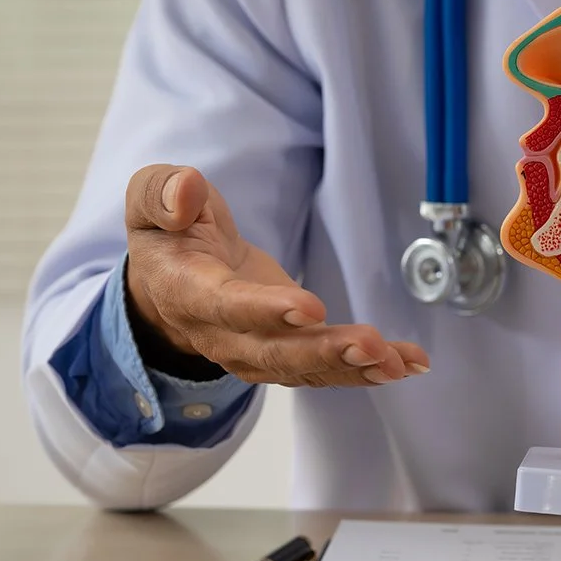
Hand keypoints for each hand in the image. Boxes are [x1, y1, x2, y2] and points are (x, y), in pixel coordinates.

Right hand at [124, 164, 428, 386]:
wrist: (172, 281)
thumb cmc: (169, 234)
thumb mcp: (151, 200)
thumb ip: (162, 192)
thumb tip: (186, 191)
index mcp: (188, 291)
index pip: (226, 306)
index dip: (266, 310)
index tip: (310, 307)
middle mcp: (222, 335)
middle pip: (275, 352)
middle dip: (325, 351)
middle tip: (370, 345)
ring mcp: (255, 352)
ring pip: (306, 369)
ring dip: (355, 368)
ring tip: (398, 362)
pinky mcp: (287, 355)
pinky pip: (327, 369)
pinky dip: (370, 369)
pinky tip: (409, 363)